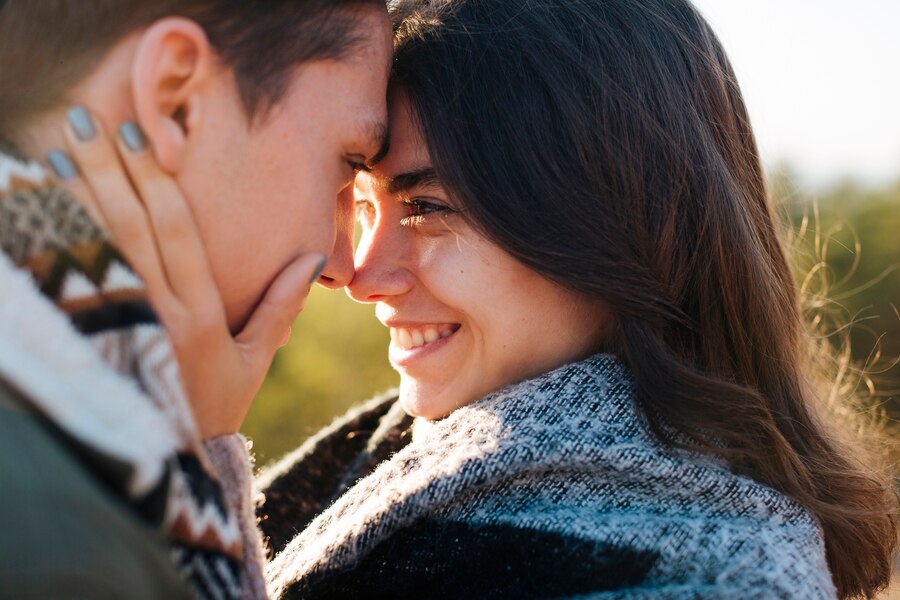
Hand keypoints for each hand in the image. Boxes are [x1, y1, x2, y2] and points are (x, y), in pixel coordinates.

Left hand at [57, 110, 325, 437]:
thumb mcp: (255, 359)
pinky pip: (74, 283)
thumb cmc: (216, 407)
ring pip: (96, 251)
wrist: (164, 463)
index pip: (176, 235)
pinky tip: (40, 209)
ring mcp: (117, 327)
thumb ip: (281, 306)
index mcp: (198, 316)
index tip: (141, 137)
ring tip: (57, 150)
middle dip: (106, 171)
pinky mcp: (92, 339)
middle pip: (128, 230)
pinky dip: (58, 244)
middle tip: (83, 119)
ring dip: (75, 198)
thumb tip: (312, 256)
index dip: (157, 183)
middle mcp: (155, 314)